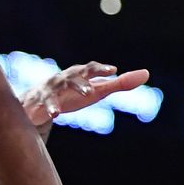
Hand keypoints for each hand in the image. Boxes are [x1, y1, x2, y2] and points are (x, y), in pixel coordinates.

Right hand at [20, 62, 148, 127]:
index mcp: (79, 75)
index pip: (90, 69)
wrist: (39, 102)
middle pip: (72, 76)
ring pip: (55, 90)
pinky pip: (42, 105)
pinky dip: (47, 108)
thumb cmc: (73, 95)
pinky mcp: (38, 102)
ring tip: (65, 107)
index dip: (100, 70)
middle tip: (91, 91)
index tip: (113, 71)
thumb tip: (146, 73)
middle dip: (80, 83)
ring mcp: (49, 89)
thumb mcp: (97, 90)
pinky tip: (53, 115)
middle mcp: (63, 78)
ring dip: (58, 98)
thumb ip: (120, 83)